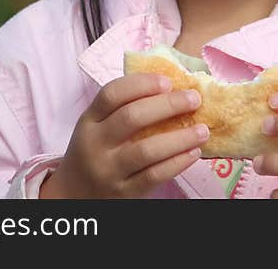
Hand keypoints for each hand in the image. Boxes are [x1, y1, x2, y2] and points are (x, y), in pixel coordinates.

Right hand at [40, 73, 208, 197]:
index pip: (111, 94)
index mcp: (89, 120)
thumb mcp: (97, 127)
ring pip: (146, 150)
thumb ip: (123, 108)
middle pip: (131, 118)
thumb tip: (173, 86)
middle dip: (167, 105)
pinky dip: (178, 162)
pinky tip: (194, 152)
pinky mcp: (124, 193)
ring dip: (180, 137)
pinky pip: (155, 175)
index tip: (168, 81)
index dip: (142, 84)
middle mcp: (96, 144)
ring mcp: (109, 170)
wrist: (74, 196)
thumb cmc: (96, 151)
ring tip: (202, 130)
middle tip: (194, 99)